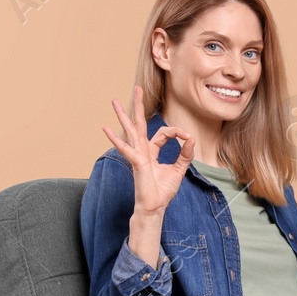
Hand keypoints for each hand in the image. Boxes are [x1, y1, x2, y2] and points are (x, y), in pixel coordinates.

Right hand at [102, 85, 196, 216]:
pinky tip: (105, 129)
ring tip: (114, 101)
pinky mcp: (135, 163)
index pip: (164, 133)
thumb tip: (191, 138)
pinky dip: (116, 139)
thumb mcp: (179, 170)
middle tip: (137, 88)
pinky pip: (126, 148)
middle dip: (139, 106)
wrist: (155, 207)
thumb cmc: (162, 191)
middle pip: (140, 123)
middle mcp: (142, 150)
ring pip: (130, 131)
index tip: (187, 137)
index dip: (177, 133)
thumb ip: (185, 154)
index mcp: (151, 151)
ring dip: (123, 115)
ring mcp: (137, 155)